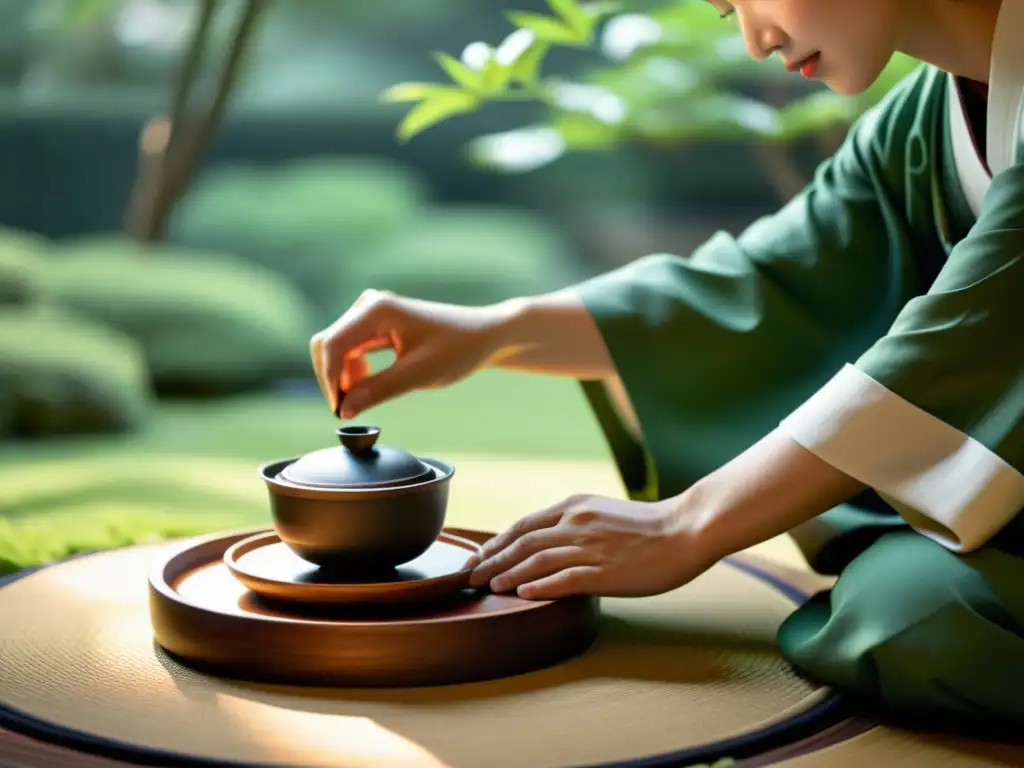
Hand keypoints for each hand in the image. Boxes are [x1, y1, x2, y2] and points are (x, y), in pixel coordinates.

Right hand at [310, 289, 511, 417]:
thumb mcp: (419, 375)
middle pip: (327, 344)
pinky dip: (353, 370)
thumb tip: (344, 409)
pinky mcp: (375, 323)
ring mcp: (370, 312)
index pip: (333, 345)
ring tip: (368, 397)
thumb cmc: (458, 349)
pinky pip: (349, 348)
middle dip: (333, 379)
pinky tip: (370, 385)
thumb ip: (379, 390)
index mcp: (376, 310)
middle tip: (351, 409)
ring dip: (343, 376)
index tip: (340, 410)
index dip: (331, 380)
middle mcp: (368, 304)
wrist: (485, 335)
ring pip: (336, 348)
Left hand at [466, 494, 712, 599]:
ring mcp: (589, 547)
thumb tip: (549, 543)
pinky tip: (521, 594)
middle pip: (522, 542)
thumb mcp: (603, 514)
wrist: (686, 530)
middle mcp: (576, 523)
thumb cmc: (649, 527)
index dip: (497, 543)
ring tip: (488, 588)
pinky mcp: (605, 570)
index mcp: (575, 507)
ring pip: (536, 559)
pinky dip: (539, 585)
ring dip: (507, 574)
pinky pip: (564, 578)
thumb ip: (575, 525)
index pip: (524, 525)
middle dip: (492, 560)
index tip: (479, 558)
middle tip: (470, 577)